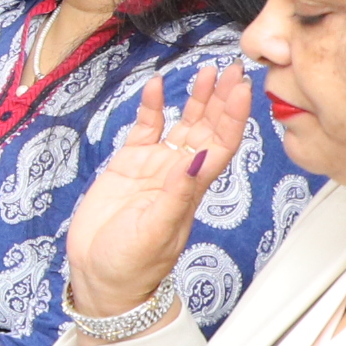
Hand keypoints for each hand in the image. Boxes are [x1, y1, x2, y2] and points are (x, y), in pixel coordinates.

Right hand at [58, 60, 250, 318]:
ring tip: (206, 71)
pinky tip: (156, 86)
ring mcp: (154, 167)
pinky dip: (151, 107)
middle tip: (234, 67)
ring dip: (196, 99)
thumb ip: (176, 193)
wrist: (103, 278)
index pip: (222, 142)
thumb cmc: (134, 263)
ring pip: (182, 124)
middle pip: (208, 127)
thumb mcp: (158, 229)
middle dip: (222, 98)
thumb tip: (197, 158)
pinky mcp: (127, 164)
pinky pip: (145, 129)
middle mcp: (179, 172)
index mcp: (193, 187)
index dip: (234, 114)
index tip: (242, 86)